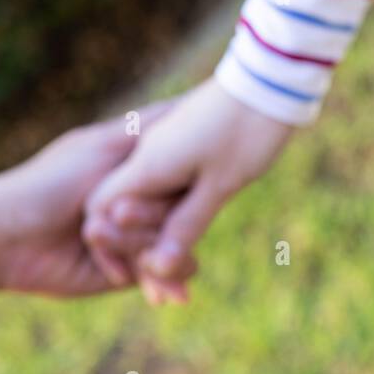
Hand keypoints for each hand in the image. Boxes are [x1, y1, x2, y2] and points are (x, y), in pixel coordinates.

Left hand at [0, 109, 173, 298]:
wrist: (10, 238)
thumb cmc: (50, 184)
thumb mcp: (103, 148)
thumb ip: (149, 129)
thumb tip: (194, 102)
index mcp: (136, 169)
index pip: (182, 169)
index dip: (181, 175)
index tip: (170, 178)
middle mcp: (139, 203)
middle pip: (182, 209)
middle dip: (151, 217)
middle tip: (115, 216)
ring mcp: (136, 237)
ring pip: (178, 242)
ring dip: (142, 244)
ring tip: (99, 242)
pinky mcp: (130, 273)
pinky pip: (165, 274)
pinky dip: (160, 277)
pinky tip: (146, 285)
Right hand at [82, 78, 293, 304]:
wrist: (269, 76)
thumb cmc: (245, 131)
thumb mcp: (218, 186)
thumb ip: (185, 226)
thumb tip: (161, 268)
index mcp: (146, 165)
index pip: (103, 212)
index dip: (110, 247)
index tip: (127, 278)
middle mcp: (145, 153)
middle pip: (123, 211)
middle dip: (136, 253)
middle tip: (160, 297)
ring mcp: (162, 145)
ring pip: (145, 201)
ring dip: (156, 238)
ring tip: (177, 280)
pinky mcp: (182, 141)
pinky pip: (166, 184)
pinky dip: (172, 212)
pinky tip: (189, 232)